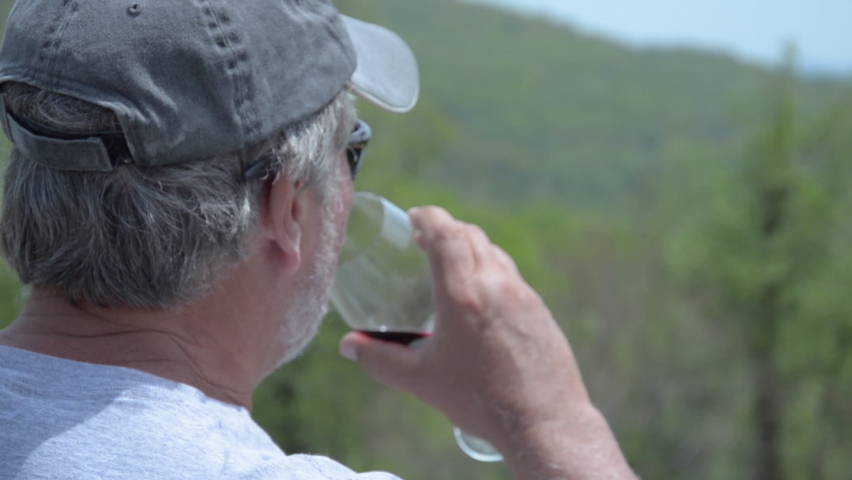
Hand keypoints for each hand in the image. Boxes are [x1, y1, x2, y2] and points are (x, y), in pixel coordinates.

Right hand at [339, 207, 632, 477]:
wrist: (543, 421)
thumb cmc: (478, 401)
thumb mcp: (421, 380)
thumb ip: (380, 360)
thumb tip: (349, 347)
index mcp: (463, 295)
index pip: (446, 233)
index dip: (428, 217)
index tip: (414, 216)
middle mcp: (496, 285)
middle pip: (470, 235)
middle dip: (445, 228)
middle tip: (425, 239)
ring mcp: (522, 295)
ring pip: (493, 252)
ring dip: (469, 247)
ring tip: (450, 265)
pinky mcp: (539, 309)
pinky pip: (510, 276)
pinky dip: (490, 270)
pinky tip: (480, 298)